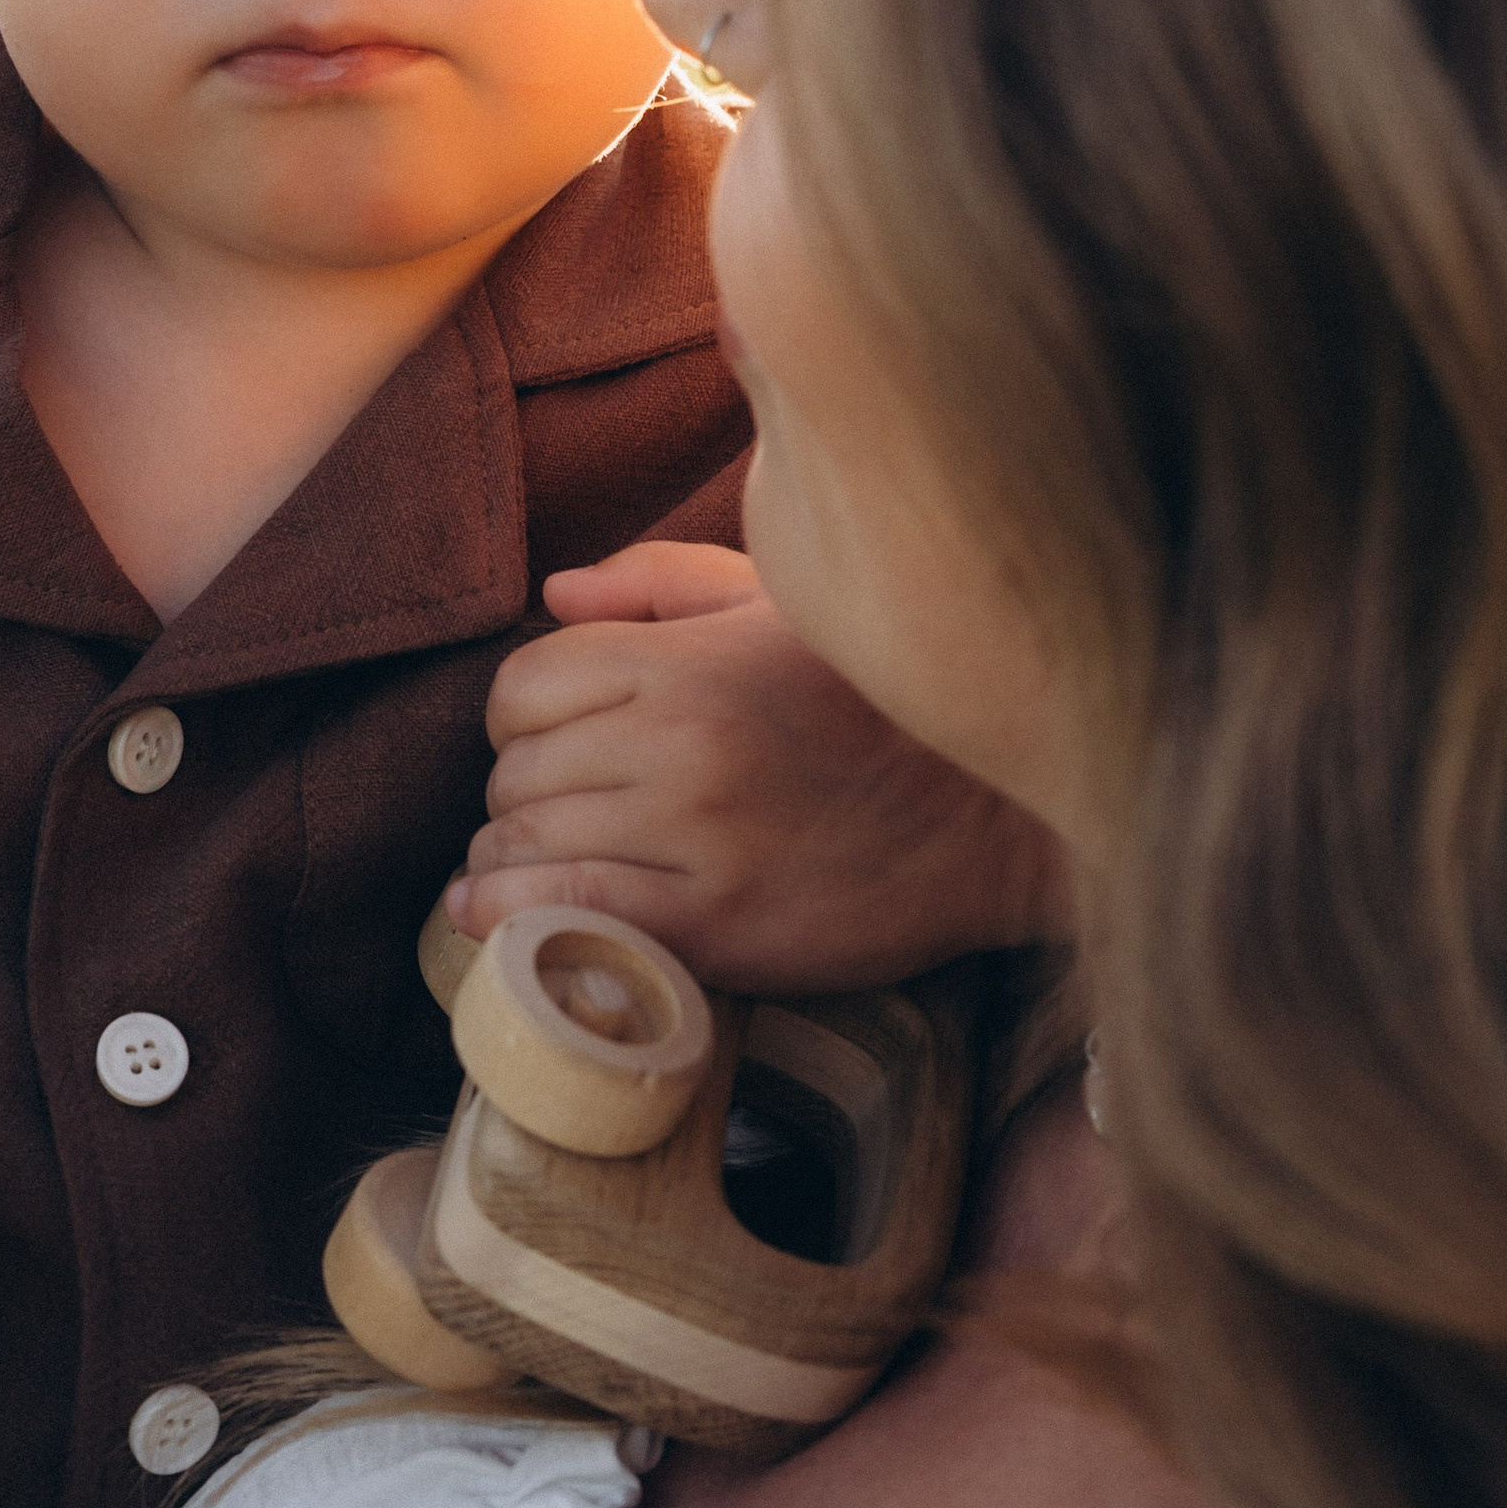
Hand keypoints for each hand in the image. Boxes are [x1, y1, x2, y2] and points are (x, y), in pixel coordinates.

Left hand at [458, 541, 1065, 987]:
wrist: (996, 821)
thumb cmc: (879, 704)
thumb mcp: (780, 605)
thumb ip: (660, 581)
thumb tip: (554, 594)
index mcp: (686, 661)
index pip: (524, 685)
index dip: (523, 717)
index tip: (555, 742)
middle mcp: (679, 743)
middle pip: (518, 771)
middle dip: (524, 793)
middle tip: (564, 813)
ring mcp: (694, 838)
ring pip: (524, 846)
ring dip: (511, 863)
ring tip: (539, 869)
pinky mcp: (714, 926)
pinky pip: (559, 917)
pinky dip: (512, 921)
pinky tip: (510, 921)